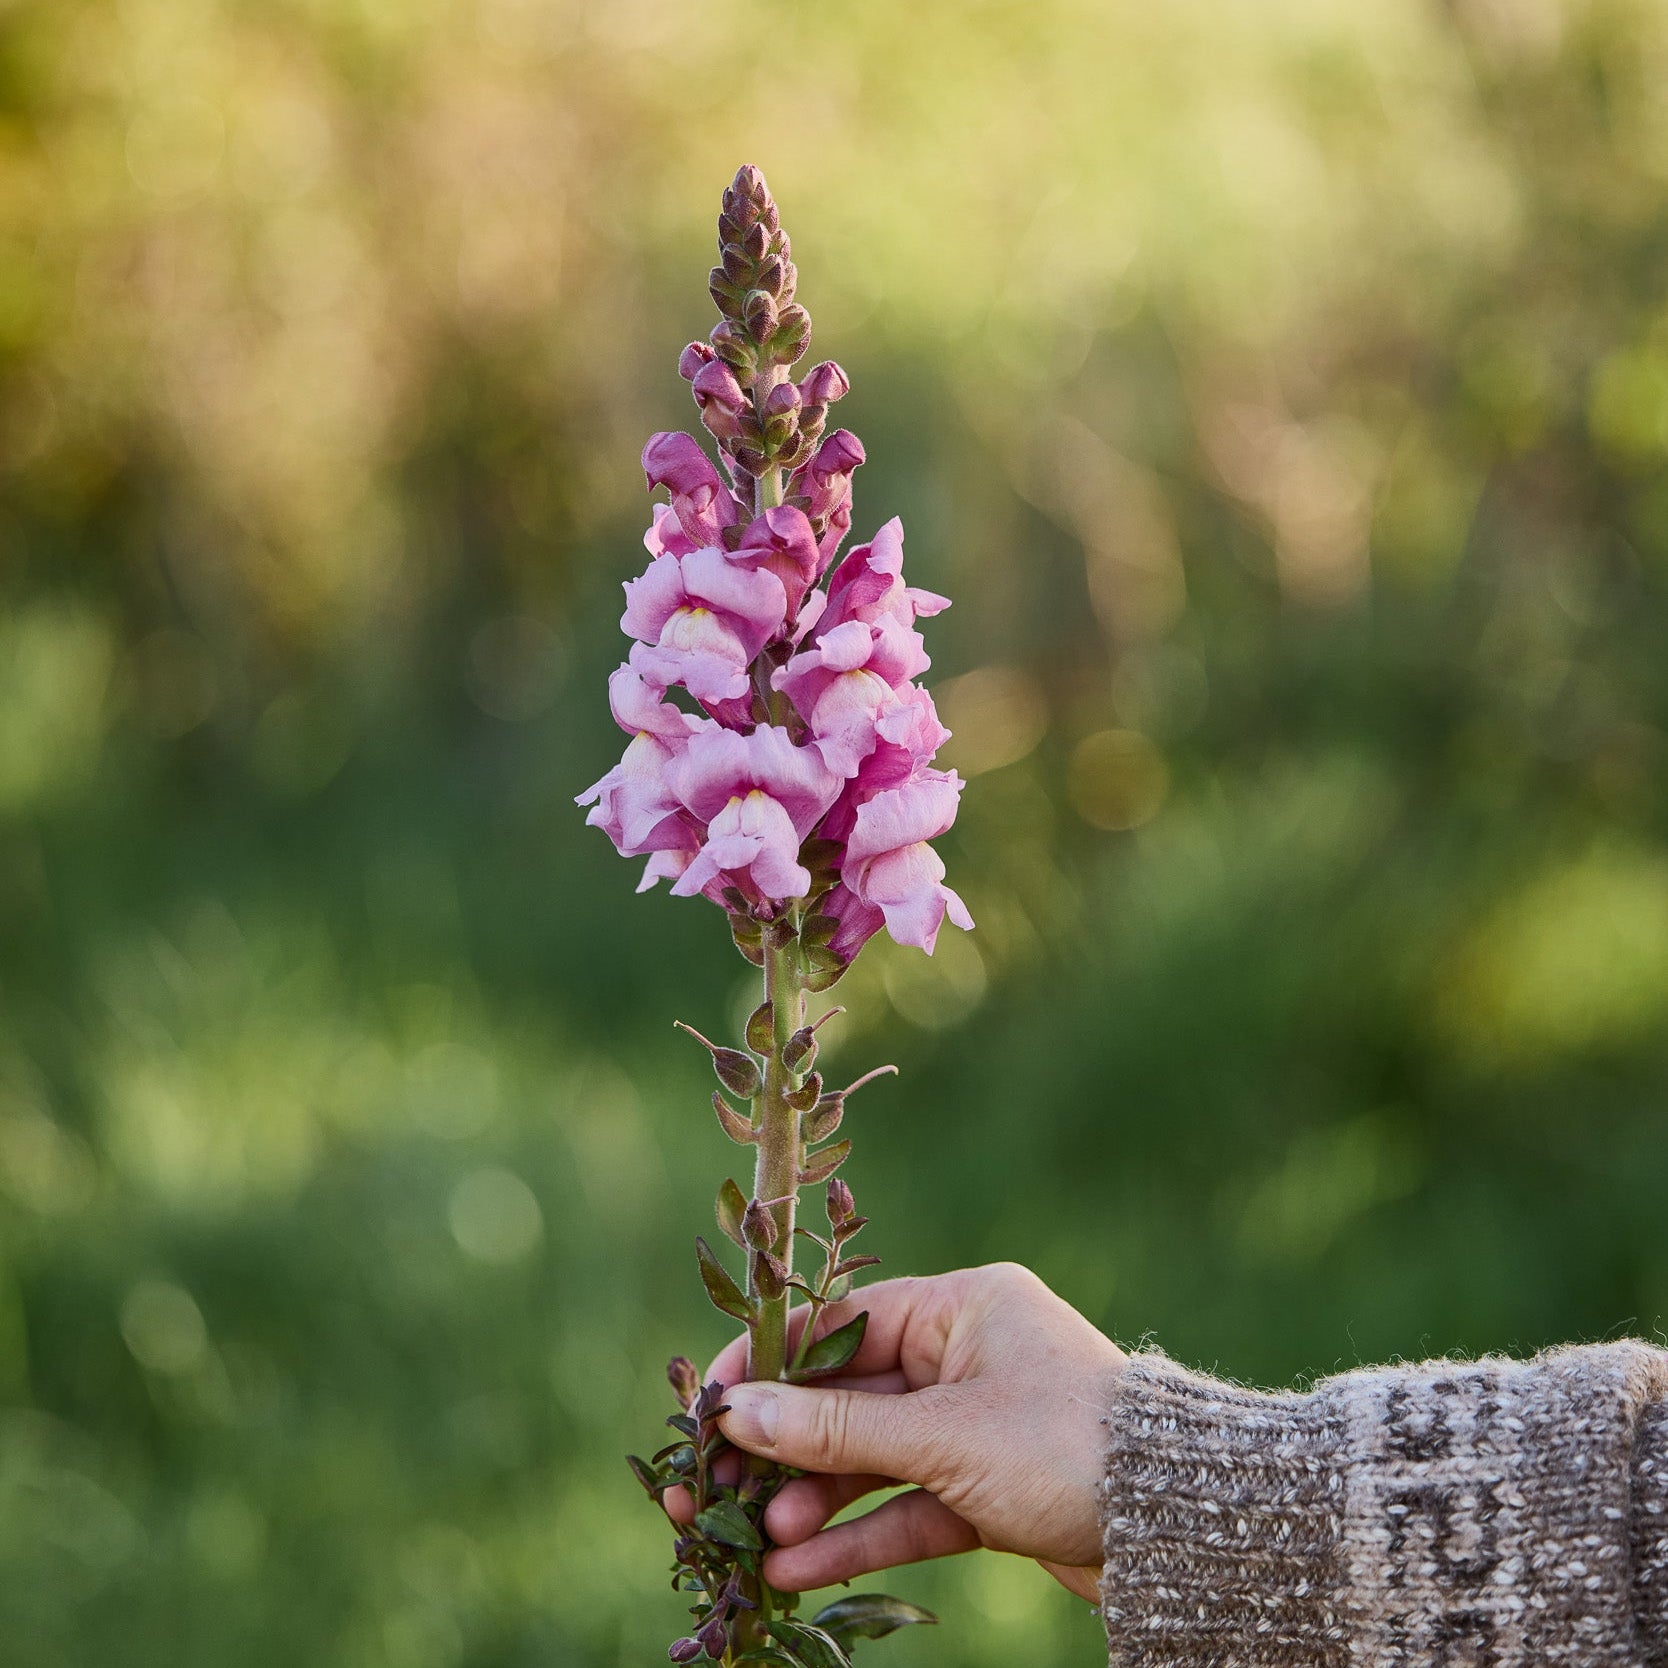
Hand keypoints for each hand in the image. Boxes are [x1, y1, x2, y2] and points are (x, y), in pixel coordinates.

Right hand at [665, 1262, 1126, 1602]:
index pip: (842, 1322)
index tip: (708, 1400)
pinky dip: (861, 1536)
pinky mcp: (991, 1490)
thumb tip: (737, 1411)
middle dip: (785, 1449)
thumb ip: (837, 1429)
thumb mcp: (944, 1435)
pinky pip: (910, 1507)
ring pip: (875, 1460)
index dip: (770, 1362)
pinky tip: (802, 1567)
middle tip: (714, 1489)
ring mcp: (979, 1424)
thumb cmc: (1065, 1445)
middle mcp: (967, 1355)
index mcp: (963, 1305)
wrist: (1183, 1528)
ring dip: (816, 1502)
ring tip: (754, 1544)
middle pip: (850, 1398)